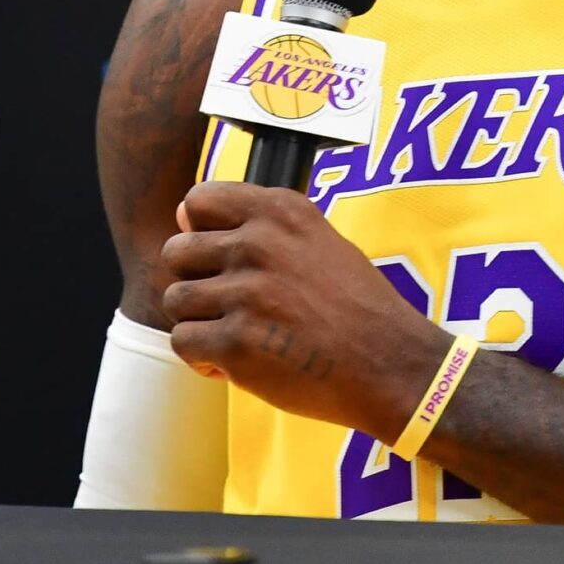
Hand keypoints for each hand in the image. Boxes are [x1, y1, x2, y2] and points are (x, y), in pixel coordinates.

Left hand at [160, 182, 447, 441]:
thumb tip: (181, 215)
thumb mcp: (317, 240)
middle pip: (177, 251)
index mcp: (280, 211)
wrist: (388, 362)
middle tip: (230, 303)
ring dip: (200, 321)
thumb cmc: (354, 306)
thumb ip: (255, 225)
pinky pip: (183, 341)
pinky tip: (236, 360)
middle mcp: (259, 244)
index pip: (198, 201)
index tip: (222, 257)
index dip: (201, 231)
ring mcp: (245, 293)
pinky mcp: (236, 343)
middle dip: (196, 280)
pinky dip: (203, 357)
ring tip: (237, 333)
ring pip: (176, 300)